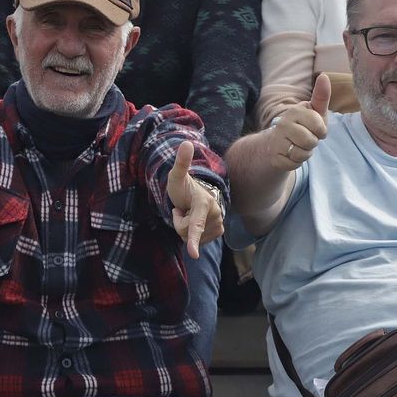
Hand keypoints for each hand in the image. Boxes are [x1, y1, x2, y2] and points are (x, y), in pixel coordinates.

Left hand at [166, 141, 224, 259]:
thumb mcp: (177, 176)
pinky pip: (198, 241)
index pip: (195, 224)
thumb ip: (181, 162)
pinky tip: (195, 221)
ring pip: (192, 238)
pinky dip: (193, 233)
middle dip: (179, 222)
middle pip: (185, 232)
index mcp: (204, 202)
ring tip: (190, 213)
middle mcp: (215, 214)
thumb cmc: (185, 187)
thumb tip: (186, 143)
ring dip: (186, 227)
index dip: (193, 239)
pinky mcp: (219, 232)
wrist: (198, 195)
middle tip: (183, 208)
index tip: (193, 254)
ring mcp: (218, 225)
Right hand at [269, 73, 331, 171]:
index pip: (319, 126)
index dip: (321, 131)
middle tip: (304, 139)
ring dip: (304, 153)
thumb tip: (323, 75)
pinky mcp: (274, 156)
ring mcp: (277, 140)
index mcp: (295, 111)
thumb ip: (321, 96)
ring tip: (297, 146)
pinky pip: (295, 163)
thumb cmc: (301, 127)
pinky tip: (289, 155)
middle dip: (312, 143)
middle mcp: (283, 123)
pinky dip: (296, 162)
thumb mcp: (314, 112)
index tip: (314, 129)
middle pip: (311, 141)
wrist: (274, 145)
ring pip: (303, 153)